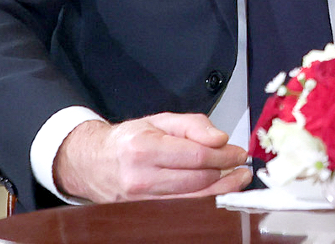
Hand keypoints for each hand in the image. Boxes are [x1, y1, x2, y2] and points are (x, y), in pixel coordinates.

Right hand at [53, 113, 251, 203]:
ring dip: (221, 190)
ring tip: (237, 180)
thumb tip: (220, 138)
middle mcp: (141, 178)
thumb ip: (193, 125)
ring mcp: (141, 201)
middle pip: (198, 180)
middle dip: (226, 172)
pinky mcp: (144, 213)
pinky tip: (217, 191)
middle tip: (241, 164)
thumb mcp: (160, 120)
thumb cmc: (128, 141)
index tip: (239, 152)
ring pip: (193, 200)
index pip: (197, 156)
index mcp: (144, 149)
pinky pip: (182, 210)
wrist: (92, 163)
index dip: (225, 155)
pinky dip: (204, 201)